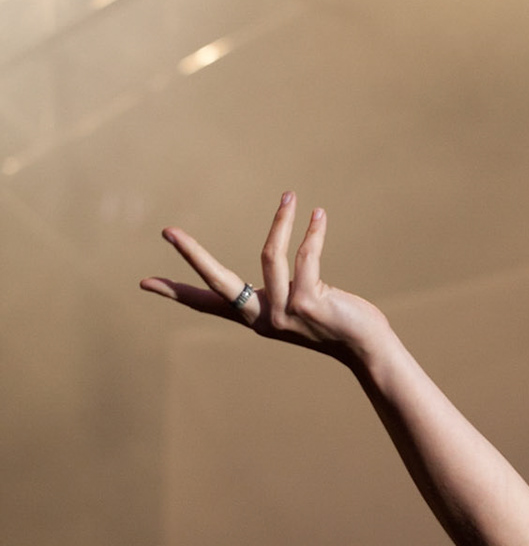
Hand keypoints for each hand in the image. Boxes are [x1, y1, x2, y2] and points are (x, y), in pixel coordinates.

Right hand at [140, 193, 392, 362]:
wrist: (368, 348)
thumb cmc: (337, 323)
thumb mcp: (300, 305)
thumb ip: (281, 288)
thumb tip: (274, 255)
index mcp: (255, 318)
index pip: (207, 304)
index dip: (176, 291)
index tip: (144, 282)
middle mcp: (264, 318)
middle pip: (217, 283)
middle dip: (192, 255)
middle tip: (168, 231)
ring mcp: (285, 312)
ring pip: (270, 256)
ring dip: (281, 222)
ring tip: (290, 197)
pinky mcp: (309, 303)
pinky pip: (306, 256)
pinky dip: (312, 232)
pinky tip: (318, 216)